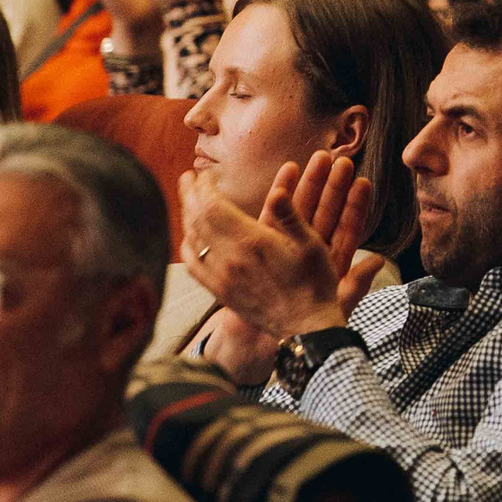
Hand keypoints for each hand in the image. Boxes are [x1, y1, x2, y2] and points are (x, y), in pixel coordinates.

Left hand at [179, 154, 366, 343]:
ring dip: (187, 217)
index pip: (213, 206)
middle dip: (190, 195)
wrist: (307, 327)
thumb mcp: (311, 245)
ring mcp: (222, 278)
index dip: (204, 187)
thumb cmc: (314, 283)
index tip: (204, 174)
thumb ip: (290, 216)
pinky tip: (190, 238)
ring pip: (191, 240)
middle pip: (197, 219)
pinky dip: (187, 246)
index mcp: (252, 242)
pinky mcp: (221, 293)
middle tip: (187, 179)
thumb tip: (277, 190)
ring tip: (188, 201)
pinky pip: (193, 266)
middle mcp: (230, 259)